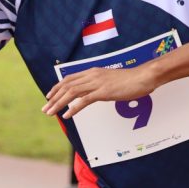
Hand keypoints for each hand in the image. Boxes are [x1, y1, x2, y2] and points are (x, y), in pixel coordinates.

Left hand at [43, 65, 159, 118]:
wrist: (143, 77)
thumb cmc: (130, 80)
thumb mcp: (111, 80)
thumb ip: (100, 84)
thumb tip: (93, 92)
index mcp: (93, 72)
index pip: (69, 79)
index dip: (57, 87)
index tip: (49, 97)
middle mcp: (92, 75)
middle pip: (67, 85)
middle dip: (53, 97)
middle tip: (45, 108)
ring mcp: (97, 83)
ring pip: (72, 92)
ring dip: (59, 103)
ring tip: (51, 113)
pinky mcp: (104, 92)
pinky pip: (84, 100)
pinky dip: (73, 108)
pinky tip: (67, 115)